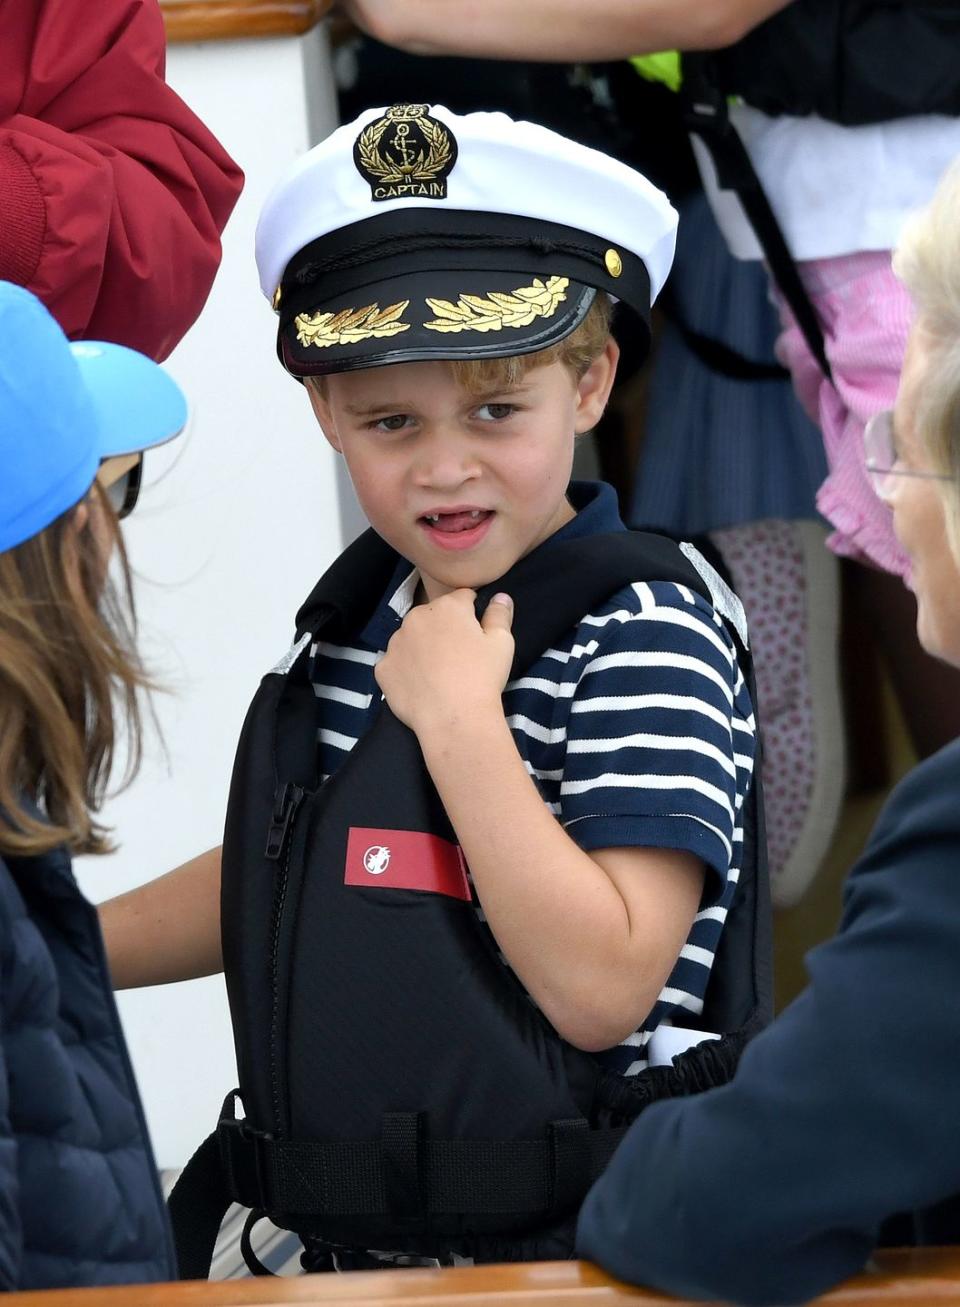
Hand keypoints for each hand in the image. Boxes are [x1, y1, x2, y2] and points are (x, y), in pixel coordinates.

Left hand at [375, 589, 513, 738]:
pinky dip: (406, 670)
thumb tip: (501, 597)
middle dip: (444, 628)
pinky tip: (421, 686)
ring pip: (411, 637)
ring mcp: (395, 642)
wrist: (454, 719)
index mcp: (447, 606)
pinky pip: (396, 662)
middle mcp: (416, 617)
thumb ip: (500, 614)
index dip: (472, 614)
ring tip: (438, 674)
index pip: (463, 597)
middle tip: (458, 656)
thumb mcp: (502, 643)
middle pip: (433, 616)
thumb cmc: (483, 677)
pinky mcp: (382, 667)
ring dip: (422, 647)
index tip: (477, 634)